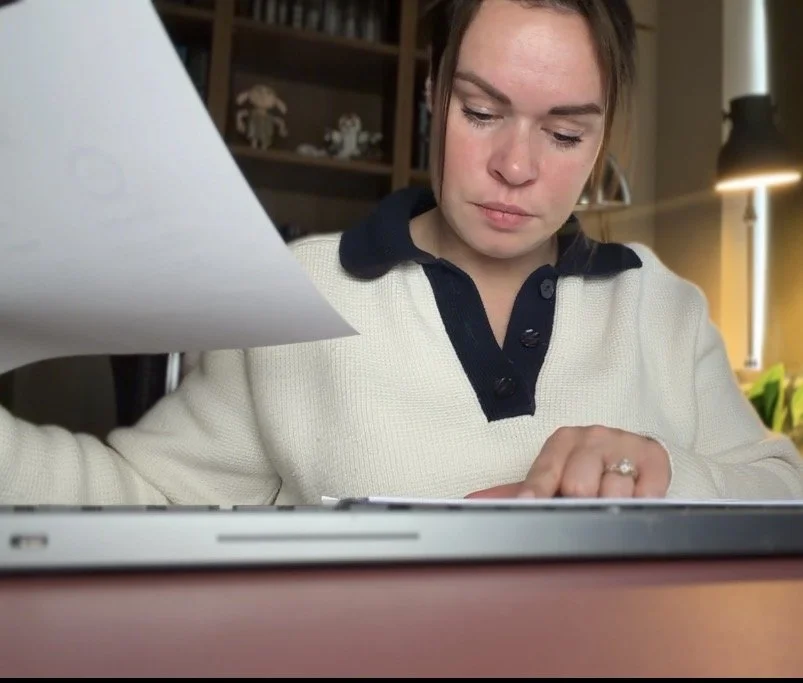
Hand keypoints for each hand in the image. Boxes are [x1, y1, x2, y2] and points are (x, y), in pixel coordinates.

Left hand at [467, 426, 670, 498]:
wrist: (635, 456)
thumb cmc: (587, 468)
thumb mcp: (554, 476)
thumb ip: (515, 492)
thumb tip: (472, 503)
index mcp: (562, 441)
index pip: (545, 473)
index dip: (536, 494)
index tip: (528, 507)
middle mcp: (592, 437)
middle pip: (579, 486)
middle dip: (581, 504)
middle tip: (585, 505)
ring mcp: (624, 445)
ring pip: (613, 493)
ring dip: (611, 507)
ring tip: (609, 501)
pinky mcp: (655, 459)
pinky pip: (646, 496)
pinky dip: (639, 505)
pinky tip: (633, 498)